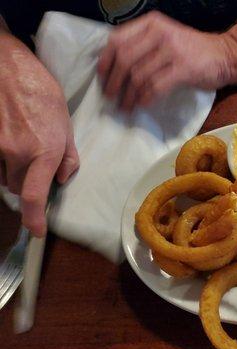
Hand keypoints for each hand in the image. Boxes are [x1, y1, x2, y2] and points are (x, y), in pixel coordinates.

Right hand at [0, 36, 78, 235]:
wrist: (8, 67)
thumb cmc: (42, 92)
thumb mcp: (66, 124)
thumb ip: (68, 156)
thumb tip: (63, 180)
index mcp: (45, 152)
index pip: (34, 195)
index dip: (34, 218)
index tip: (35, 231)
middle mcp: (18, 153)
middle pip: (18, 186)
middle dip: (28, 181)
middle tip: (36, 161)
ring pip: (4, 175)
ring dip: (14, 170)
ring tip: (22, 143)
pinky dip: (1, 160)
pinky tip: (10, 138)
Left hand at [98, 11, 232, 111]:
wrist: (226, 56)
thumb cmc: (193, 51)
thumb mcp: (166, 38)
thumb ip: (143, 45)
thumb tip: (114, 68)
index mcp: (151, 24)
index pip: (117, 40)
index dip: (105, 61)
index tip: (102, 78)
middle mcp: (160, 33)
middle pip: (125, 59)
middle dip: (114, 82)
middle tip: (110, 97)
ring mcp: (172, 50)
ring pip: (139, 76)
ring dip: (129, 96)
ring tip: (125, 107)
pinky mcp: (184, 69)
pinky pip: (156, 87)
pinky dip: (145, 99)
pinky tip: (142, 105)